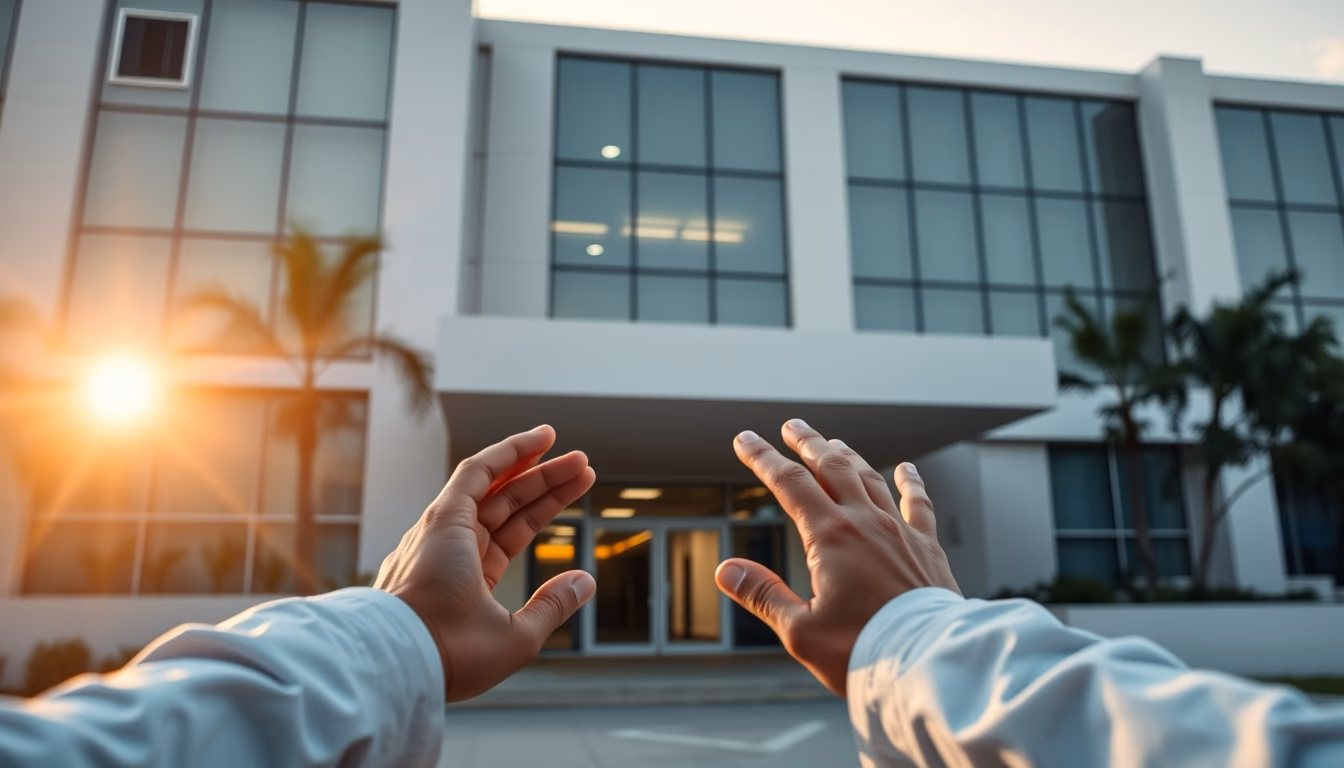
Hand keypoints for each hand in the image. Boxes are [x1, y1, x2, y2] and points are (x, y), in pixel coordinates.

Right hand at [374, 425, 595, 701]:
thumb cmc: (455, 657)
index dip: (543, 510)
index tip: (575, 492)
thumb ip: (551, 606)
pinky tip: (537, 441)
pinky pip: (476, 473)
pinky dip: (507, 453)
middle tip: (583, 465)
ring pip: (498, 487)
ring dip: (536, 467)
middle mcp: (454, 550)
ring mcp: (446, 532)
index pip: (511, 533)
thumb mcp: (519, 637)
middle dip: (546, 484)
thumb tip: (585, 580)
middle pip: (509, 505)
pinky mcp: (443, 517)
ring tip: (575, 456)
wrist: (408, 658)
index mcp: (467, 579)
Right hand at [715, 419, 958, 695]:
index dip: (763, 459)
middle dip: (807, 443)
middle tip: (792, 426)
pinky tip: (907, 470)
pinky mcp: (927, 549)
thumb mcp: (800, 631)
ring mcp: (900, 532)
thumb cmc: (865, 652)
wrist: (928, 664)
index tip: (747, 439)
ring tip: (834, 443)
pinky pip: (919, 504)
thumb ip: (764, 594)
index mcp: (831, 538)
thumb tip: (726, 570)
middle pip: (831, 468)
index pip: (789, 484)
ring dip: (848, 456)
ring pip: (870, 479)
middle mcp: (866, 524)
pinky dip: (911, 483)